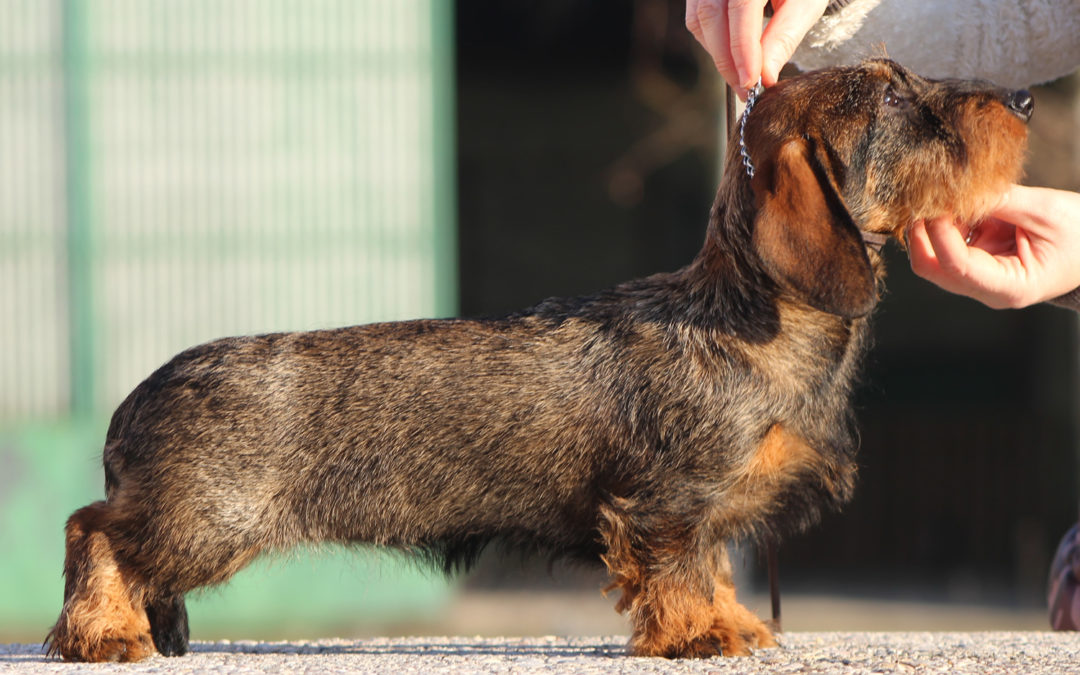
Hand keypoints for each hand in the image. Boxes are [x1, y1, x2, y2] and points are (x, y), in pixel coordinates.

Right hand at [685, 0, 827, 95]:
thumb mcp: (805, 4)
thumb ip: (785, 37)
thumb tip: (765, 76)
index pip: (742, 8)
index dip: (743, 48)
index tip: (750, 81)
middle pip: (712, 15)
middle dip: (727, 60)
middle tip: (745, 90)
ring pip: (700, 20)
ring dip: (718, 54)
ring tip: (740, 75)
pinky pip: (696, 17)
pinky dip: (712, 41)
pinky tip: (731, 55)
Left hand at [908, 185, 1079, 308]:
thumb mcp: (1044, 210)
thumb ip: (999, 201)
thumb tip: (956, 188)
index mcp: (1009, 288)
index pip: (957, 266)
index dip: (939, 233)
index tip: (933, 204)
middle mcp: (986, 290)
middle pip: (932, 268)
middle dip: (923, 232)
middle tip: (926, 196)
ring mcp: (977, 279)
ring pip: (933, 256)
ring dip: (932, 225)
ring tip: (945, 194)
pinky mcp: (974, 263)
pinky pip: (946, 245)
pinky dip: (944, 223)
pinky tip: (953, 202)